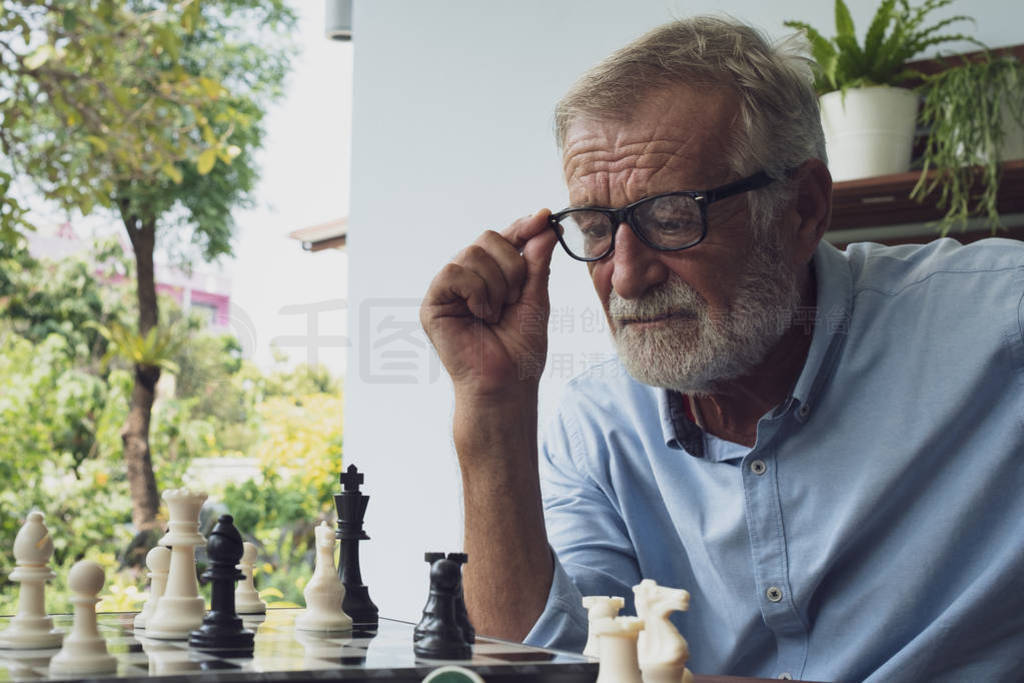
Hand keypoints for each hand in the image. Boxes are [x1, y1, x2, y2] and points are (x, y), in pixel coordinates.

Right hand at [420, 210, 558, 400]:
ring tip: (497, 314)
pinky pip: (454, 272)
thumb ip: (536, 262)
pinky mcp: (433, 302)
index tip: (545, 217)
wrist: (506, 384)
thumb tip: (544, 224)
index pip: (503, 238)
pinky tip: (481, 315)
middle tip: (516, 297)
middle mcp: (467, 278)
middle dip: (512, 265)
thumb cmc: (520, 349)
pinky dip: (476, 292)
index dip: (522, 227)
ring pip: (473, 254)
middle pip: (488, 238)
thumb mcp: (536, 298)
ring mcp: (448, 289)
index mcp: (490, 276)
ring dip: (496, 285)